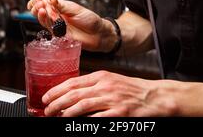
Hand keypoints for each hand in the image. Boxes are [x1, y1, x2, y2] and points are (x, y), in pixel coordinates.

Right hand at [27, 0, 114, 51]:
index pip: (45, 4)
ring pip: (44, 21)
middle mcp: (57, 18)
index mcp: (60, 9)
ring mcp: (58, 27)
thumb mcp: (75, 9)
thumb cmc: (90, 19)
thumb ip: (62, 5)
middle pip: (41, 13)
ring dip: (41, 15)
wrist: (99, 33)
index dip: (38, 2)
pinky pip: (51, 30)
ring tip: (41, 9)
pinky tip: (48, 16)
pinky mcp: (60, 36)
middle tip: (38, 4)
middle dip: (36, 8)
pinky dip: (49, 23)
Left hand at [42, 70, 176, 116]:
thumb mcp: (112, 81)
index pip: (73, 82)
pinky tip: (75, 124)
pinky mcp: (119, 113)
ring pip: (82, 105)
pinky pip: (97, 118)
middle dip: (56, 102)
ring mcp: (112, 100)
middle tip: (47, 110)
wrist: (155, 96)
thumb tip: (74, 93)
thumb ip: (94, 85)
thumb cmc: (134, 89)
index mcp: (102, 77)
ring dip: (65, 112)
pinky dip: (84, 122)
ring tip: (57, 117)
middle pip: (74, 93)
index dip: (57, 90)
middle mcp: (105, 86)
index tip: (47, 97)